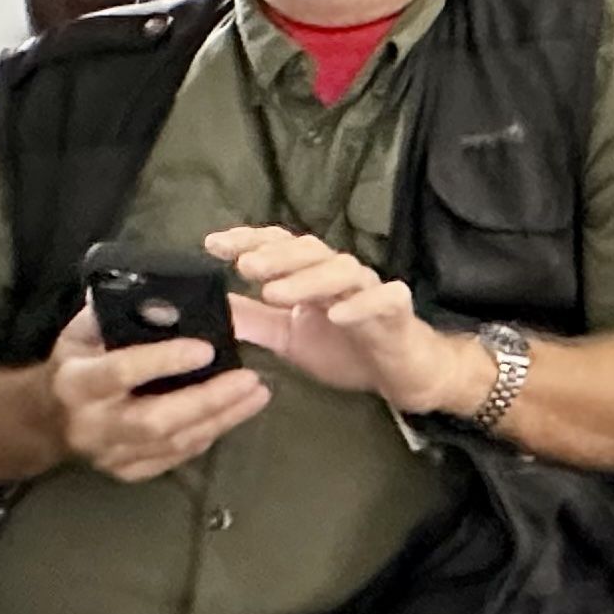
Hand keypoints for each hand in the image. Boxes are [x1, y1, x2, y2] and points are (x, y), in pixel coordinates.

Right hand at [47, 302, 268, 482]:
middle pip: (157, 420)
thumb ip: (116, 314)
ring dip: (220, 420)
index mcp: (76, 382)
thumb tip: (166, 302)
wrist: (41, 422)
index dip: (165, 361)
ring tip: (257, 395)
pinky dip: (205, 437)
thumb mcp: (80, 331)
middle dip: (209, 400)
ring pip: (172, 444)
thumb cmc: (71, 363)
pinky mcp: (125, 472)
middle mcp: (92, 424)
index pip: (123, 372)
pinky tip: (232, 416)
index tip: (207, 347)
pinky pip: (173, 459)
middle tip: (251, 379)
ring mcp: (109, 454)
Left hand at [209, 227, 473, 413]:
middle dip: (274, 256)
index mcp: (312, 275)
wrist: (400, 373)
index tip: (212, 245)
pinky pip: (383, 299)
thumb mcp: (288, 338)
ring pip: (342, 270)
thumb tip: (212, 307)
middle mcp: (340, 274)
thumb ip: (254, 321)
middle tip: (243, 266)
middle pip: (309, 251)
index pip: (280, 246)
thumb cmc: (345, 349)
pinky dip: (360, 304)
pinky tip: (336, 314)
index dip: (248, 241)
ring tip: (273, 293)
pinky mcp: (397, 311)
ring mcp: (370, 290)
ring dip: (307, 278)